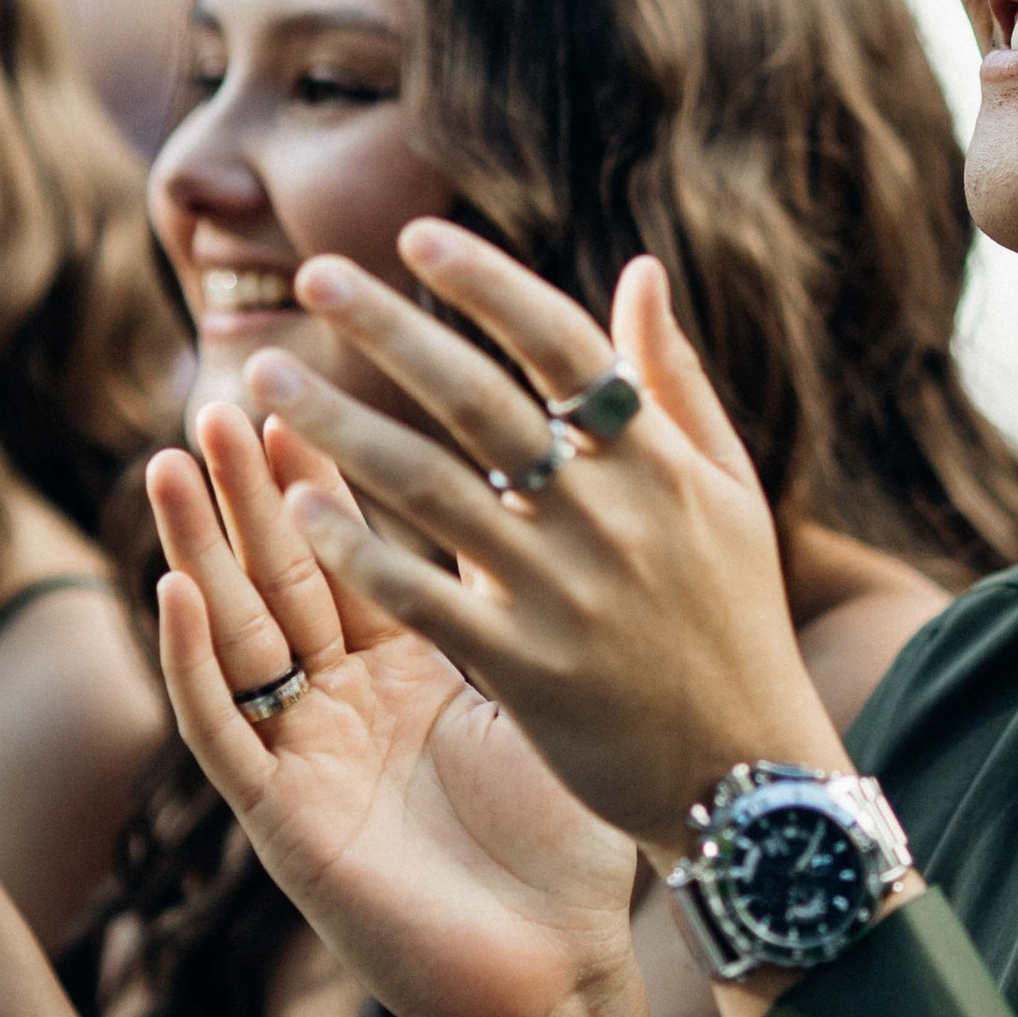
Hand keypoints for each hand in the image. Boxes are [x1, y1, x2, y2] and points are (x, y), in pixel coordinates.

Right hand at [151, 403, 646, 1016]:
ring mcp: (305, 760)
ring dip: (199, 550)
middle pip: (281, 576)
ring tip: (170, 463)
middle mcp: (343, 705)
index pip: (352, 553)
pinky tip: (171, 591)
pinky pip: (225, 730)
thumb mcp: (544, 693)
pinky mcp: (282, 821)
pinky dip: (194, 661)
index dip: (320, 479)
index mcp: (408, 669)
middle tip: (218, 400)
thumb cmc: (568, 845)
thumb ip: (524, 597)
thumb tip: (551, 487)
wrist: (559, 974)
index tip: (298, 390)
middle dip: (246, 493)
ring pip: (234, 637)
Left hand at [237, 224, 847, 867]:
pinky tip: (300, 506)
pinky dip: (363, 551)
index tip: (414, 236)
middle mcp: (614, 516)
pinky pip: (428, 599)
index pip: (564, 347)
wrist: (752, 780)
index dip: (488, 285)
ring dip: (342, 427)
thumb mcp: (730, 495)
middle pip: (482, 401)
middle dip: (392, 330)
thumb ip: (675, 382)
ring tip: (265, 379)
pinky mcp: (529, 672)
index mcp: (661, 463)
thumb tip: (638, 267)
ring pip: (434, 488)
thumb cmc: (735, 623)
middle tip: (312, 274)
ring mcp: (568, 594)